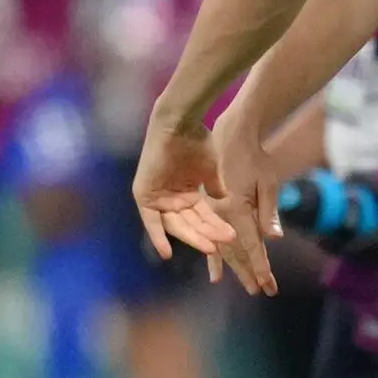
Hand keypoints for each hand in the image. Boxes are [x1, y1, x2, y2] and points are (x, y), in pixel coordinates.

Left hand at [136, 112, 281, 294]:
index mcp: (189, 194)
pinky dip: (158, 238)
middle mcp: (173, 199)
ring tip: (211, 245)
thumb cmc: (198, 141)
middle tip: (224, 244)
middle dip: (208, 235)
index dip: (216, 229)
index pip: (204, 218)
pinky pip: (151, 223)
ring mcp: (158, 198)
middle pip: (191, 225)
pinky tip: (166, 253)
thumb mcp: (213, 172)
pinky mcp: (144, 197)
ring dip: (193, 237)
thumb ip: (217, 190)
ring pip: (177, 226)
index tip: (232, 238)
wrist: (179, 124)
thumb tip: (227, 204)